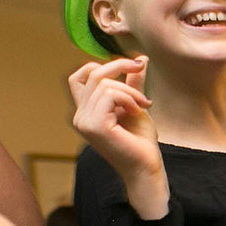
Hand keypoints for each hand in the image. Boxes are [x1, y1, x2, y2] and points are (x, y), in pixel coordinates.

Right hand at [68, 56, 166, 216]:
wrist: (146, 167)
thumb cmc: (141, 141)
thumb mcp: (136, 104)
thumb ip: (133, 83)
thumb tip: (141, 58)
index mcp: (86, 112)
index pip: (79, 77)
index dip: (101, 66)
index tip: (130, 67)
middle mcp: (80, 117)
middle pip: (93, 73)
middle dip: (121, 67)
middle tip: (141, 71)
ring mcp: (84, 122)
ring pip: (104, 83)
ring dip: (130, 90)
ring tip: (143, 105)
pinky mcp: (94, 126)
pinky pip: (109, 94)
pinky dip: (128, 98)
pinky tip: (136, 111)